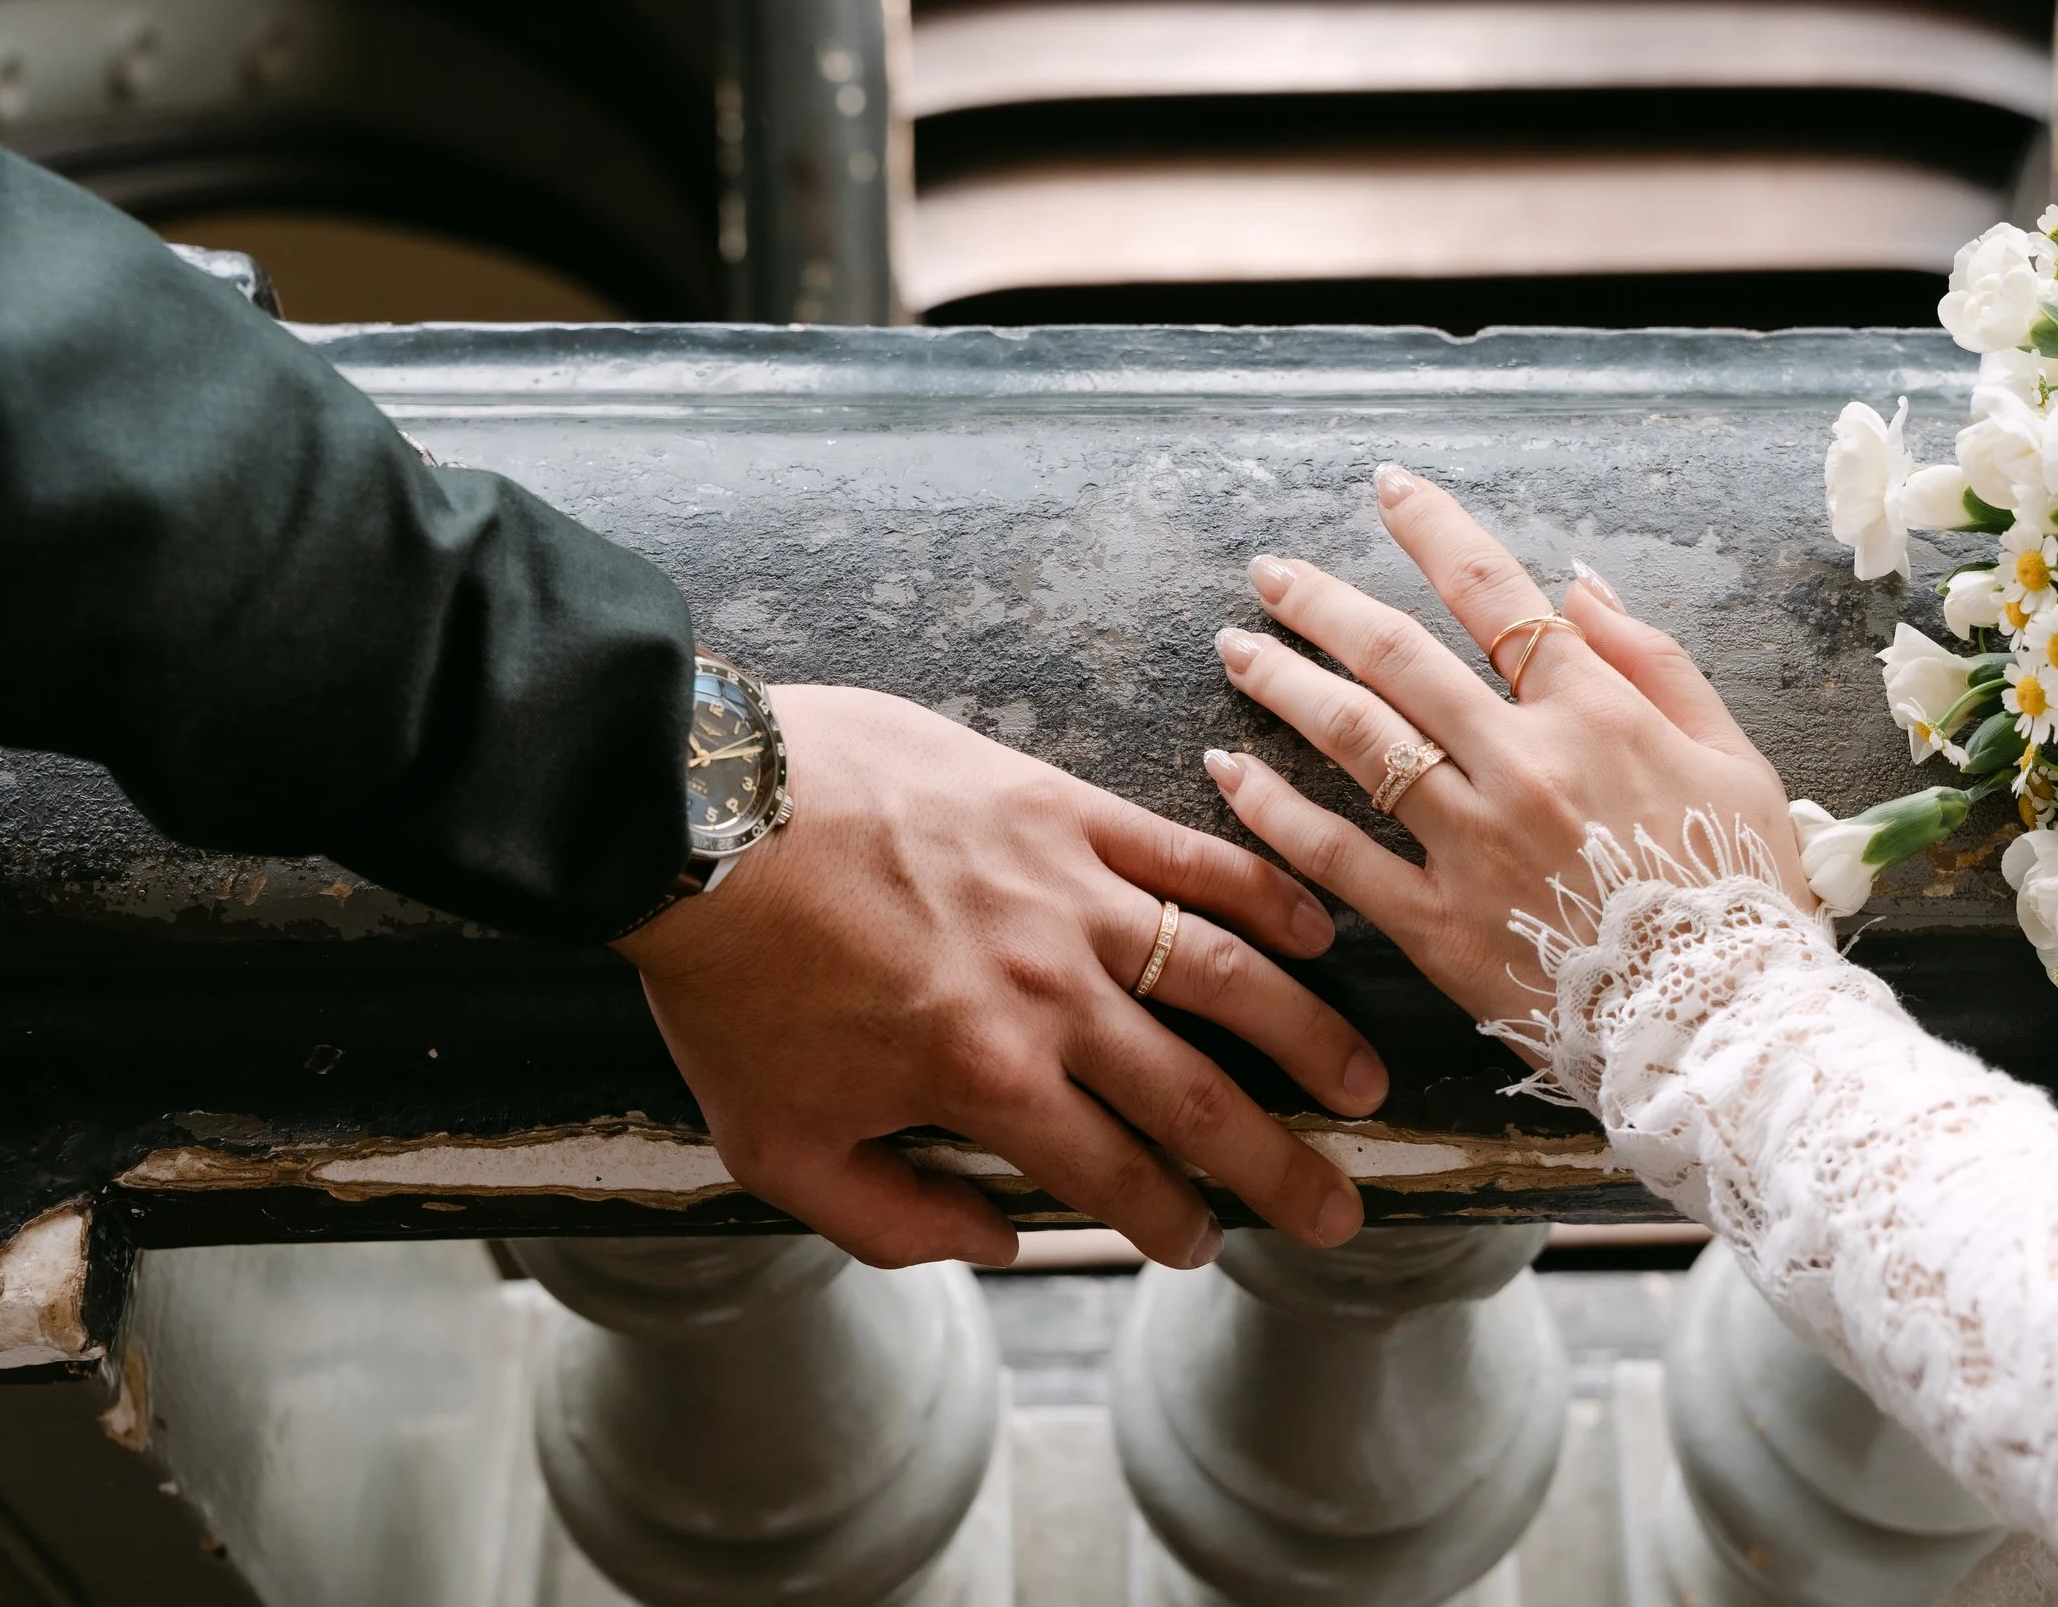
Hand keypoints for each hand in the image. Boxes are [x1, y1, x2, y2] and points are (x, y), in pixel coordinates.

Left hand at [617, 686, 1384, 1268]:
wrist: (697, 812)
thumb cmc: (727, 980)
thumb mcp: (773, 1145)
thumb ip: (886, 1219)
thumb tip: (994, 1245)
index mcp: (986, 1080)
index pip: (1115, 1176)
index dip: (1172, 1225)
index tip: (1206, 1247)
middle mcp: (1052, 995)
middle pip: (1198, 1098)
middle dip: (1278, 1167)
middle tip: (1336, 1211)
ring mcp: (1069, 895)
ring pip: (1226, 976)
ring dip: (1307, 1036)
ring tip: (1361, 1079)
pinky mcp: (1060, 809)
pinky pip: (1187, 856)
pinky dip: (1260, 895)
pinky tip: (1312, 930)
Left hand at [1205, 465, 1812, 1033]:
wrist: (1727, 1026)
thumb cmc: (1740, 891)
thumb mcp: (1735, 758)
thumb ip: (1653, 661)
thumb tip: (1577, 583)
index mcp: (1597, 714)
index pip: (1497, 594)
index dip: (1434, 529)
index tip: (1386, 489)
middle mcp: (1523, 764)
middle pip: (1398, 656)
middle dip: (1323, 603)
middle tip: (1268, 572)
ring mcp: (1472, 844)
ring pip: (1356, 738)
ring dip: (1284, 682)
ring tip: (1235, 648)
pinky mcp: (1436, 926)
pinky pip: (1334, 856)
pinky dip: (1272, 808)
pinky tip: (1227, 771)